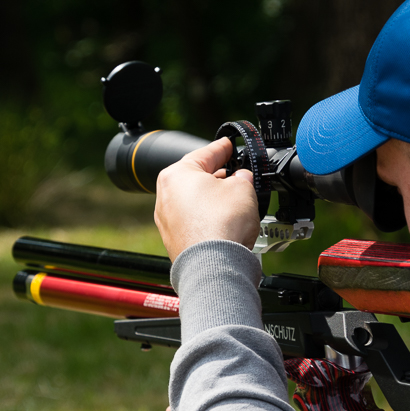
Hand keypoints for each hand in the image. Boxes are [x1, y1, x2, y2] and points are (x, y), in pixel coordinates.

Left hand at [154, 137, 259, 259]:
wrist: (213, 265)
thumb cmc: (222, 225)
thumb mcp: (243, 188)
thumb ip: (242, 177)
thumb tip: (242, 179)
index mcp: (176, 174)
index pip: (204, 154)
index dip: (221, 148)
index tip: (228, 145)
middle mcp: (165, 197)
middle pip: (195, 179)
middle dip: (217, 176)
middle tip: (235, 174)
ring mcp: (167, 222)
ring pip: (194, 202)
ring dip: (213, 200)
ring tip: (234, 202)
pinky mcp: (175, 241)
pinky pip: (194, 223)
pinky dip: (208, 220)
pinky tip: (224, 223)